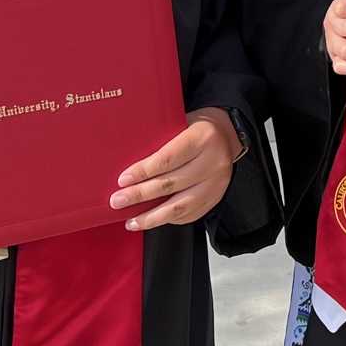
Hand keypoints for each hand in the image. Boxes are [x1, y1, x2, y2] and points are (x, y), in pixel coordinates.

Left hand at [109, 107, 242, 231]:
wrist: (227, 134)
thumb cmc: (197, 128)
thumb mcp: (180, 124)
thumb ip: (159, 141)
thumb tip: (127, 164)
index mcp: (201, 139)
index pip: (167, 159)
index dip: (142, 172)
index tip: (123, 180)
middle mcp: (212, 162)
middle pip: (170, 184)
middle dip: (139, 195)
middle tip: (118, 201)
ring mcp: (216, 183)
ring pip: (179, 206)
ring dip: (152, 217)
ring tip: (132, 221)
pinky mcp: (216, 198)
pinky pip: (189, 215)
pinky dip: (168, 219)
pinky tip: (153, 220)